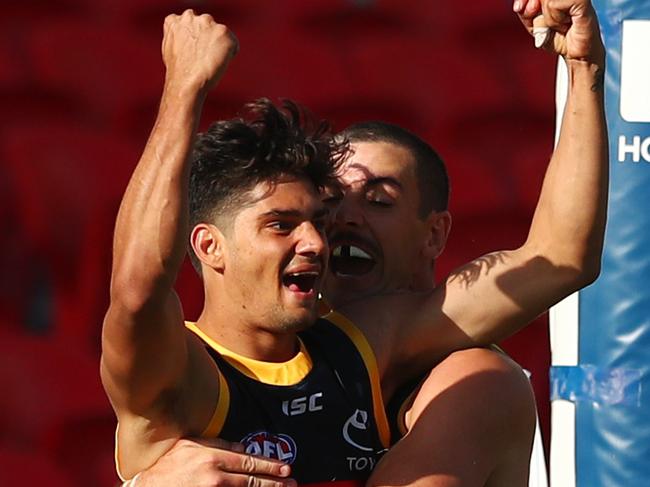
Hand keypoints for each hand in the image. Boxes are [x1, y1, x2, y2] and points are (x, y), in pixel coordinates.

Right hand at [134, 438, 295, 486]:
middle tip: (291, 482)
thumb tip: (242, 447)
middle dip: (275, 482)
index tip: (285, 468)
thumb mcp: (190, 446)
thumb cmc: (167, 467)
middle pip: (252, 481)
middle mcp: (215, 478)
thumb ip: (217, 444)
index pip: (249, 462)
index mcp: (212, 459)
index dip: (270, 466)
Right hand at [162, 10, 238, 94]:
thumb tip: (189, 40)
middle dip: (207, 38)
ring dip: (218, 44)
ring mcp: (207, 23)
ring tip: (210, 61)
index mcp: (174, 20)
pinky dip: (230, 54)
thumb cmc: (178, 73)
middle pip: (205, 24)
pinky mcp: (223, 32)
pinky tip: (219, 64)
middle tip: (204, 57)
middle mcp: (191, 17)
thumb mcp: (171, 49)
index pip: (189, 22)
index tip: (194, 50)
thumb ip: (180, 38)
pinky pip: (233, 43)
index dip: (194, 38)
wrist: (186, 83)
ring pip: (219, 33)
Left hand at [514, 0, 604, 65]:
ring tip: (559, 25)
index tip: (518, 8)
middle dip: (532, 8)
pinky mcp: (582, 1)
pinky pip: (555, 4)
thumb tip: (523, 5)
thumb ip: (526, 12)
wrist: (577, 55)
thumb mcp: (534, 25)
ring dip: (547, 18)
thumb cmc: (559, 38)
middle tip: (541, 24)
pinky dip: (555, 19)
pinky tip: (566, 23)